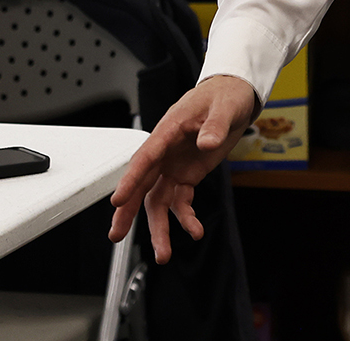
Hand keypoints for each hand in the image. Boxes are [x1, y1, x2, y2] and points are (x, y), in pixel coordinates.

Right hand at [108, 74, 258, 261]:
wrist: (233, 97)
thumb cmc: (223, 96)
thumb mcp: (224, 107)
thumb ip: (215, 126)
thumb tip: (207, 144)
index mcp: (168, 131)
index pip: (144, 158)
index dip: (130, 180)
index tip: (118, 200)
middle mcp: (165, 153)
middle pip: (142, 185)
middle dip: (128, 211)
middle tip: (116, 235)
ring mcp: (174, 166)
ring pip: (158, 201)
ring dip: (159, 227)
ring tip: (163, 254)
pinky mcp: (186, 176)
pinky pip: (181, 201)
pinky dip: (185, 217)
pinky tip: (193, 230)